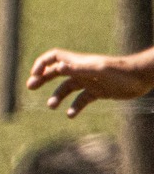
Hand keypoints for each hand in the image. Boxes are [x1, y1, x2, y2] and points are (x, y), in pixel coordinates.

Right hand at [28, 48, 153, 117]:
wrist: (142, 77)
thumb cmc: (121, 72)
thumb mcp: (97, 70)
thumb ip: (77, 69)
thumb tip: (56, 68)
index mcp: (79, 63)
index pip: (55, 57)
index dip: (42, 64)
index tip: (35, 75)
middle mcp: (82, 71)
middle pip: (56, 72)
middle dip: (42, 78)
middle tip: (30, 86)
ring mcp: (89, 82)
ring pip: (67, 88)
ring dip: (57, 96)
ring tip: (51, 106)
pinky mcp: (98, 92)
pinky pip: (81, 100)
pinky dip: (74, 107)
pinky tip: (71, 115)